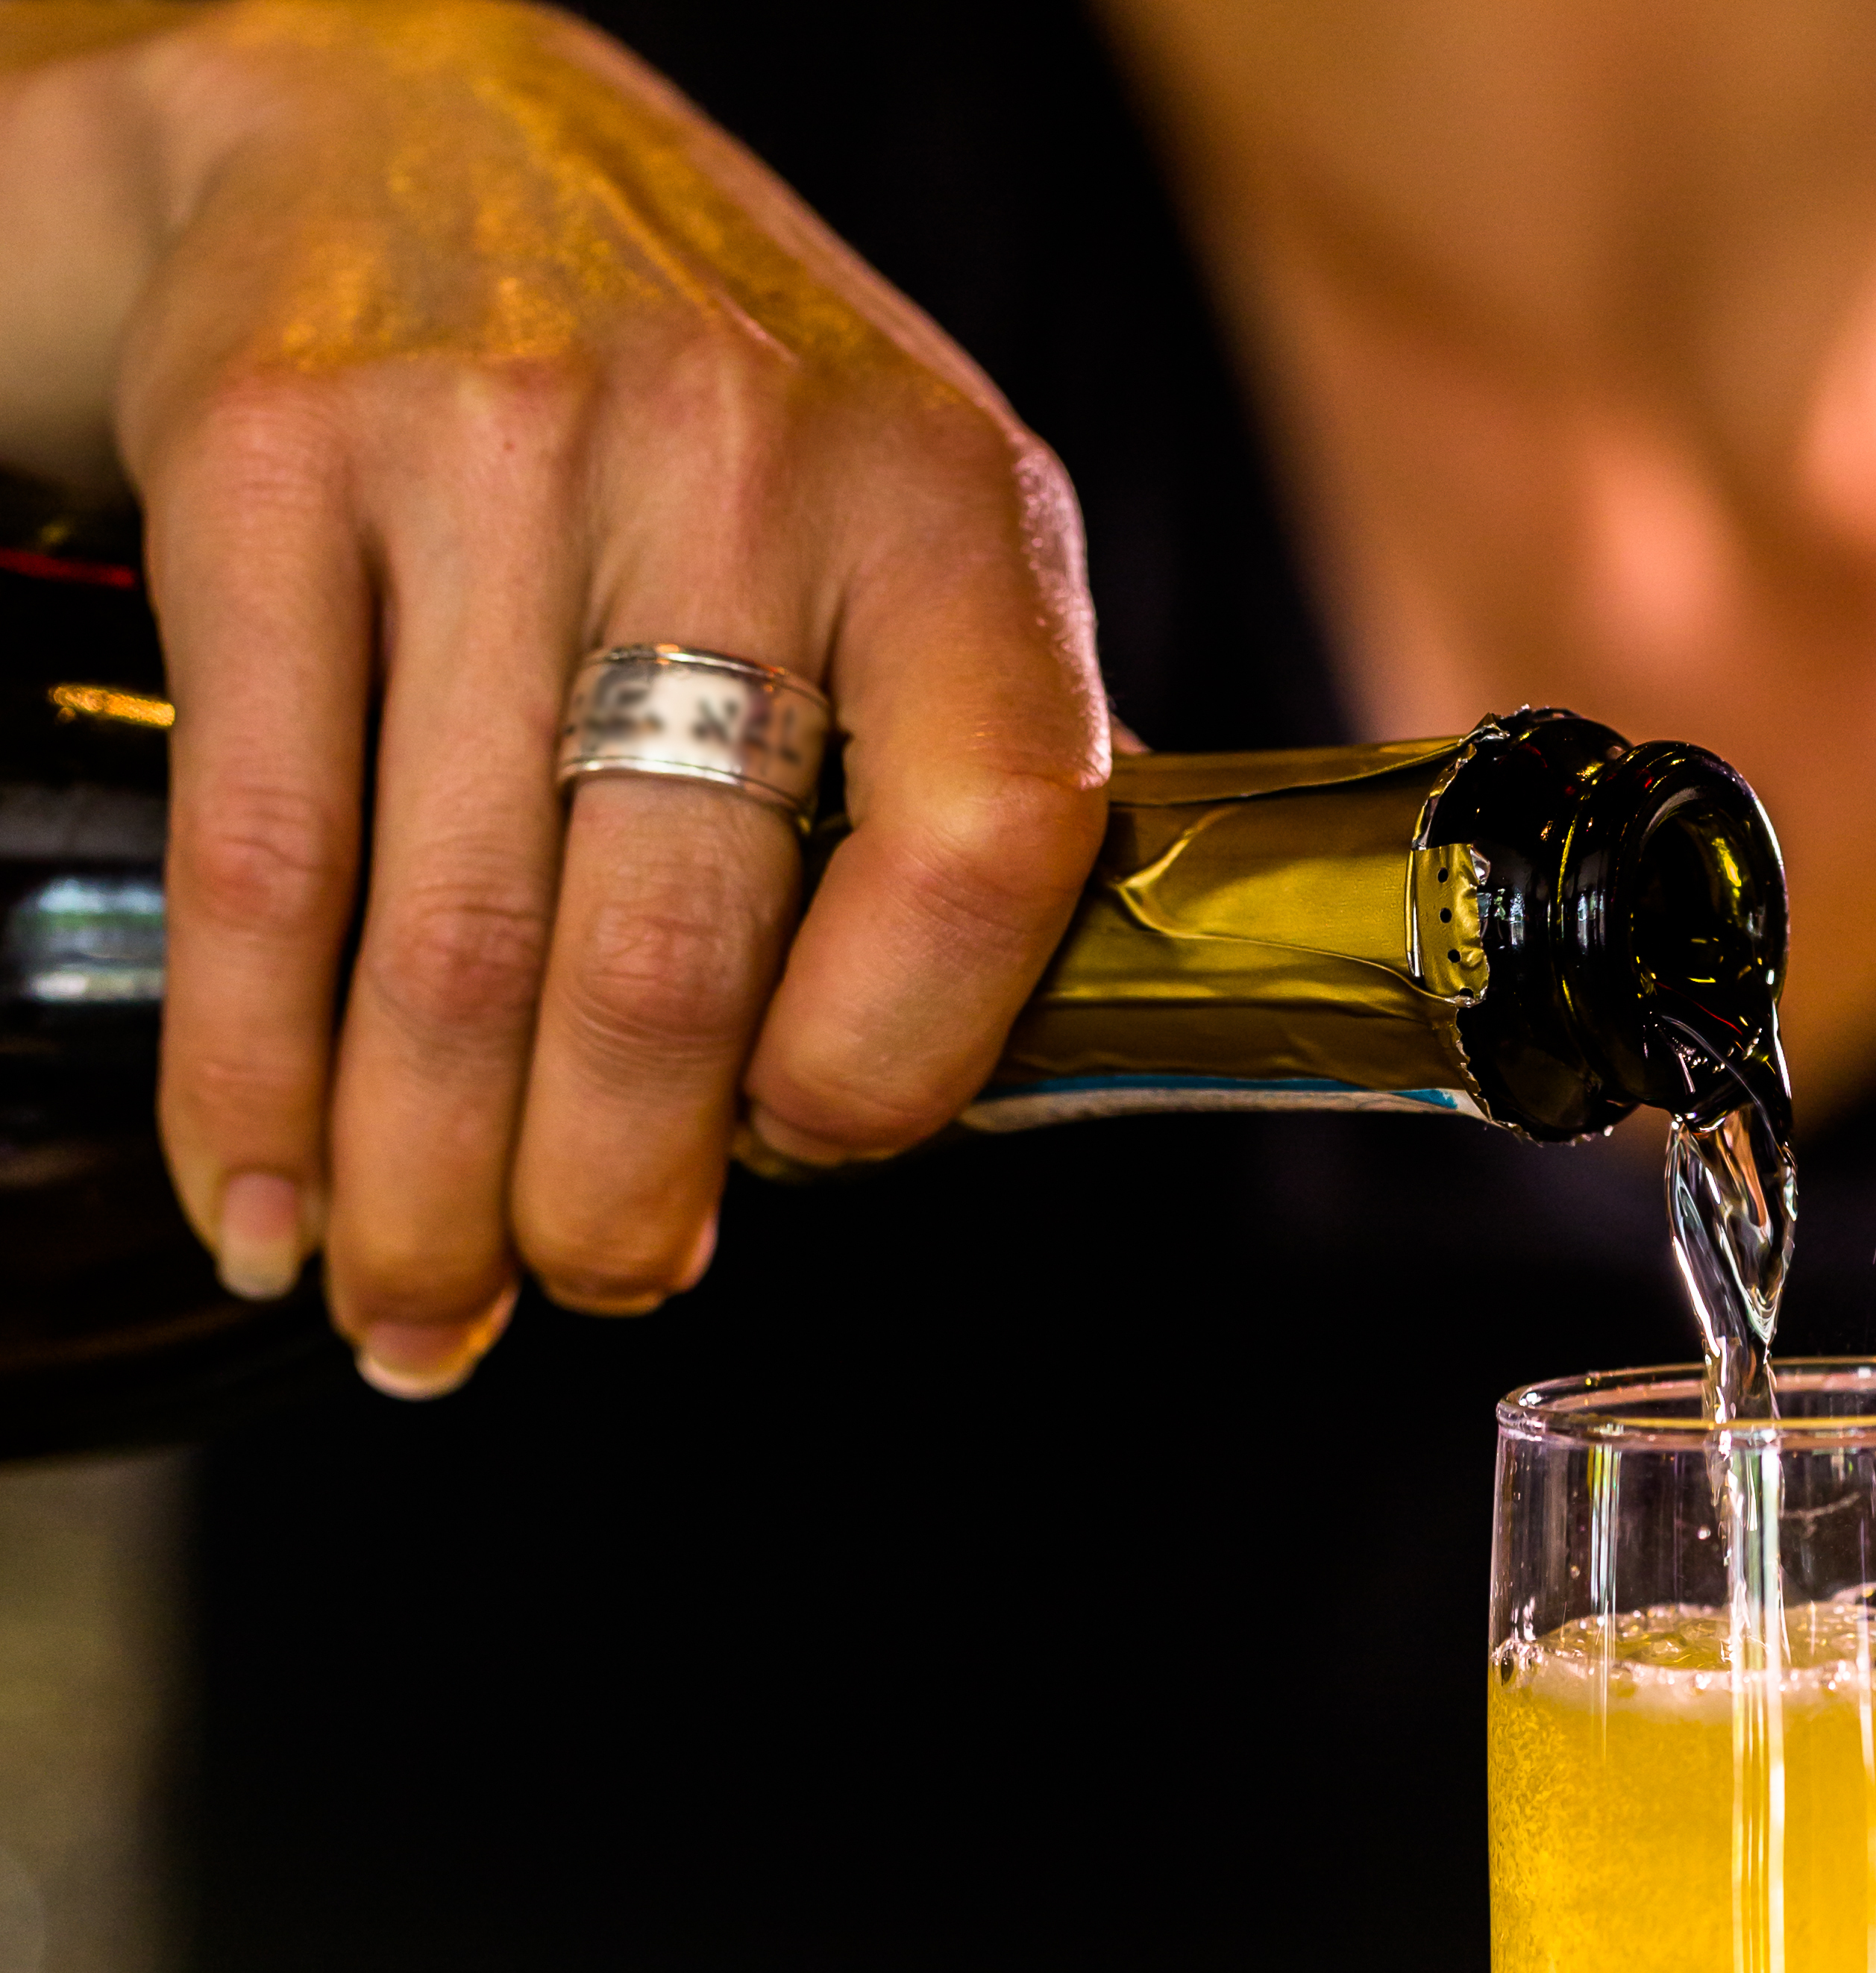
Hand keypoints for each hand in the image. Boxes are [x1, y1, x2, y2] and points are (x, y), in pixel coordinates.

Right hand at [7, 0, 1108, 1389]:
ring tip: (415, 1315)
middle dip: (613, 1199)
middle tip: (586, 1290)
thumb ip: (948, 781)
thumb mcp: (902, 530)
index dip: (892, 1068)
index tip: (799, 1158)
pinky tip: (266, 1205)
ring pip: (459, 946)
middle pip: (674, 953)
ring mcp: (486, 452)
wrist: (405, 114)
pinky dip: (256, 1084)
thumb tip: (901, 1111)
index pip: (985, 848)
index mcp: (945, 506)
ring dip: (426, 1190)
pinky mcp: (267, 461)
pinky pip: (265, 858)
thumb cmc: (692, 402)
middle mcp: (732, 460)